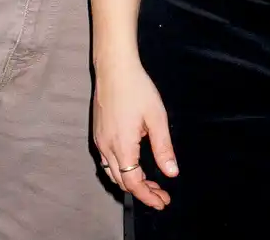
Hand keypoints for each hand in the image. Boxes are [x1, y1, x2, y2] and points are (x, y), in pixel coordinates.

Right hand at [94, 56, 177, 209]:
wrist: (114, 67)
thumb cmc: (137, 88)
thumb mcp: (156, 118)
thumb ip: (163, 148)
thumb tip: (171, 173)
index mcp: (122, 145)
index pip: (133, 183)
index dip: (148, 196)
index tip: (162, 202)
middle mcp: (107, 147)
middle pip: (122, 181)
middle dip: (142, 192)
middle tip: (161, 194)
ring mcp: (100, 140)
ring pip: (113, 173)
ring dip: (130, 181)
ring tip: (150, 182)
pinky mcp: (98, 133)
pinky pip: (107, 161)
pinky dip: (121, 169)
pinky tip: (134, 163)